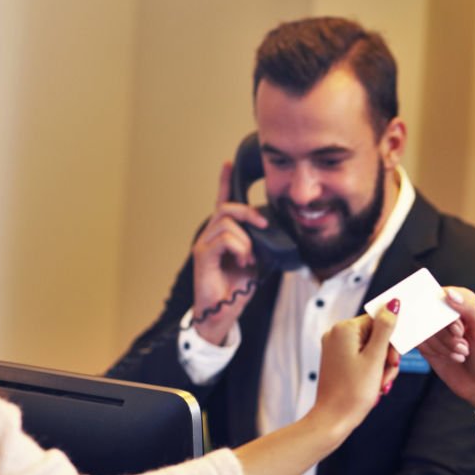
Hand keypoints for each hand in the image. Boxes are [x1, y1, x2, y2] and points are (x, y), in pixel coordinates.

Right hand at [189, 161, 270, 344]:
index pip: (222, 202)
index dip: (224, 182)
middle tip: (263, 227)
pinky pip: (225, 239)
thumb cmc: (236, 287)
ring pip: (228, 223)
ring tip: (249, 258)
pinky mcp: (202, 254)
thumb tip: (271, 233)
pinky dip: (240, 248)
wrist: (223, 311)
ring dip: (246, 240)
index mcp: (223, 234)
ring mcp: (204, 243)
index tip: (228, 164)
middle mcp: (210, 234)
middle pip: (228, 208)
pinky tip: (243, 261)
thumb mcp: (256, 260)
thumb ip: (260, 243)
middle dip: (250, 213)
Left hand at [312, 304, 400, 436]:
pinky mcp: (337, 360)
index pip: (378, 320)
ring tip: (380, 384)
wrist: (333, 420)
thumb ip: (386, 329)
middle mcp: (336, 334)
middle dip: (386, 356)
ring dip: (381, 366)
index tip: (394, 358)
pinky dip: (372, 370)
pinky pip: (362, 357)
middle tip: (387, 373)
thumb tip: (393, 304)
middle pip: (376, 335)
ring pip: (371, 348)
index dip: (391, 340)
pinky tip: (374, 385)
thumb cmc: (353, 392)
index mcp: (344, 329)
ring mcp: (335, 348)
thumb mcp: (375, 358)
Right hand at [418, 287, 474, 434]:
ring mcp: (434, 328)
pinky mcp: (425, 342)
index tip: (460, 331)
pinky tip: (448, 357)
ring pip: (423, 329)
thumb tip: (449, 293)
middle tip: (464, 347)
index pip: (442, 296)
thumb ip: (470, 308)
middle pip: (430, 314)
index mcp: (462, 302)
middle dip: (446, 335)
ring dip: (442, 346)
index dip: (447, 315)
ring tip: (461, 354)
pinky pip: (417, 341)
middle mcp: (446, 313)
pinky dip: (433, 351)